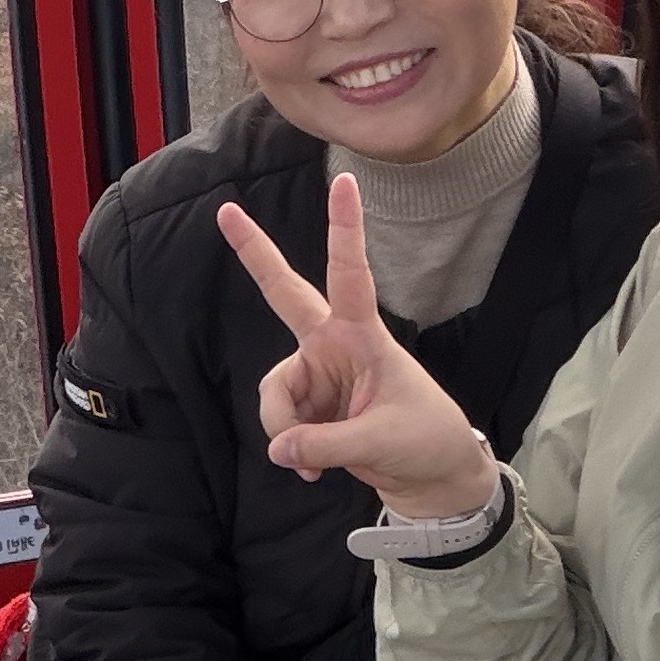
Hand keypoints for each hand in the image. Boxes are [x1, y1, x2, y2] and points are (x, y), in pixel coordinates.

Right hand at [217, 175, 494, 517]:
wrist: (433, 479)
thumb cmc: (423, 441)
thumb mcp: (381, 441)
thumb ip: (325, 445)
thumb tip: (276, 448)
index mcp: (364, 337)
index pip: (351, 275)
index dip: (344, 229)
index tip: (344, 180)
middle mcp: (333, 347)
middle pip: (285, 294)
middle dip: (256, 254)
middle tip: (227, 211)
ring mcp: (317, 375)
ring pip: (274, 393)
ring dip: (283, 429)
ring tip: (312, 464)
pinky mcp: (308, 408)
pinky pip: (279, 424)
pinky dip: (291, 450)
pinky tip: (312, 470)